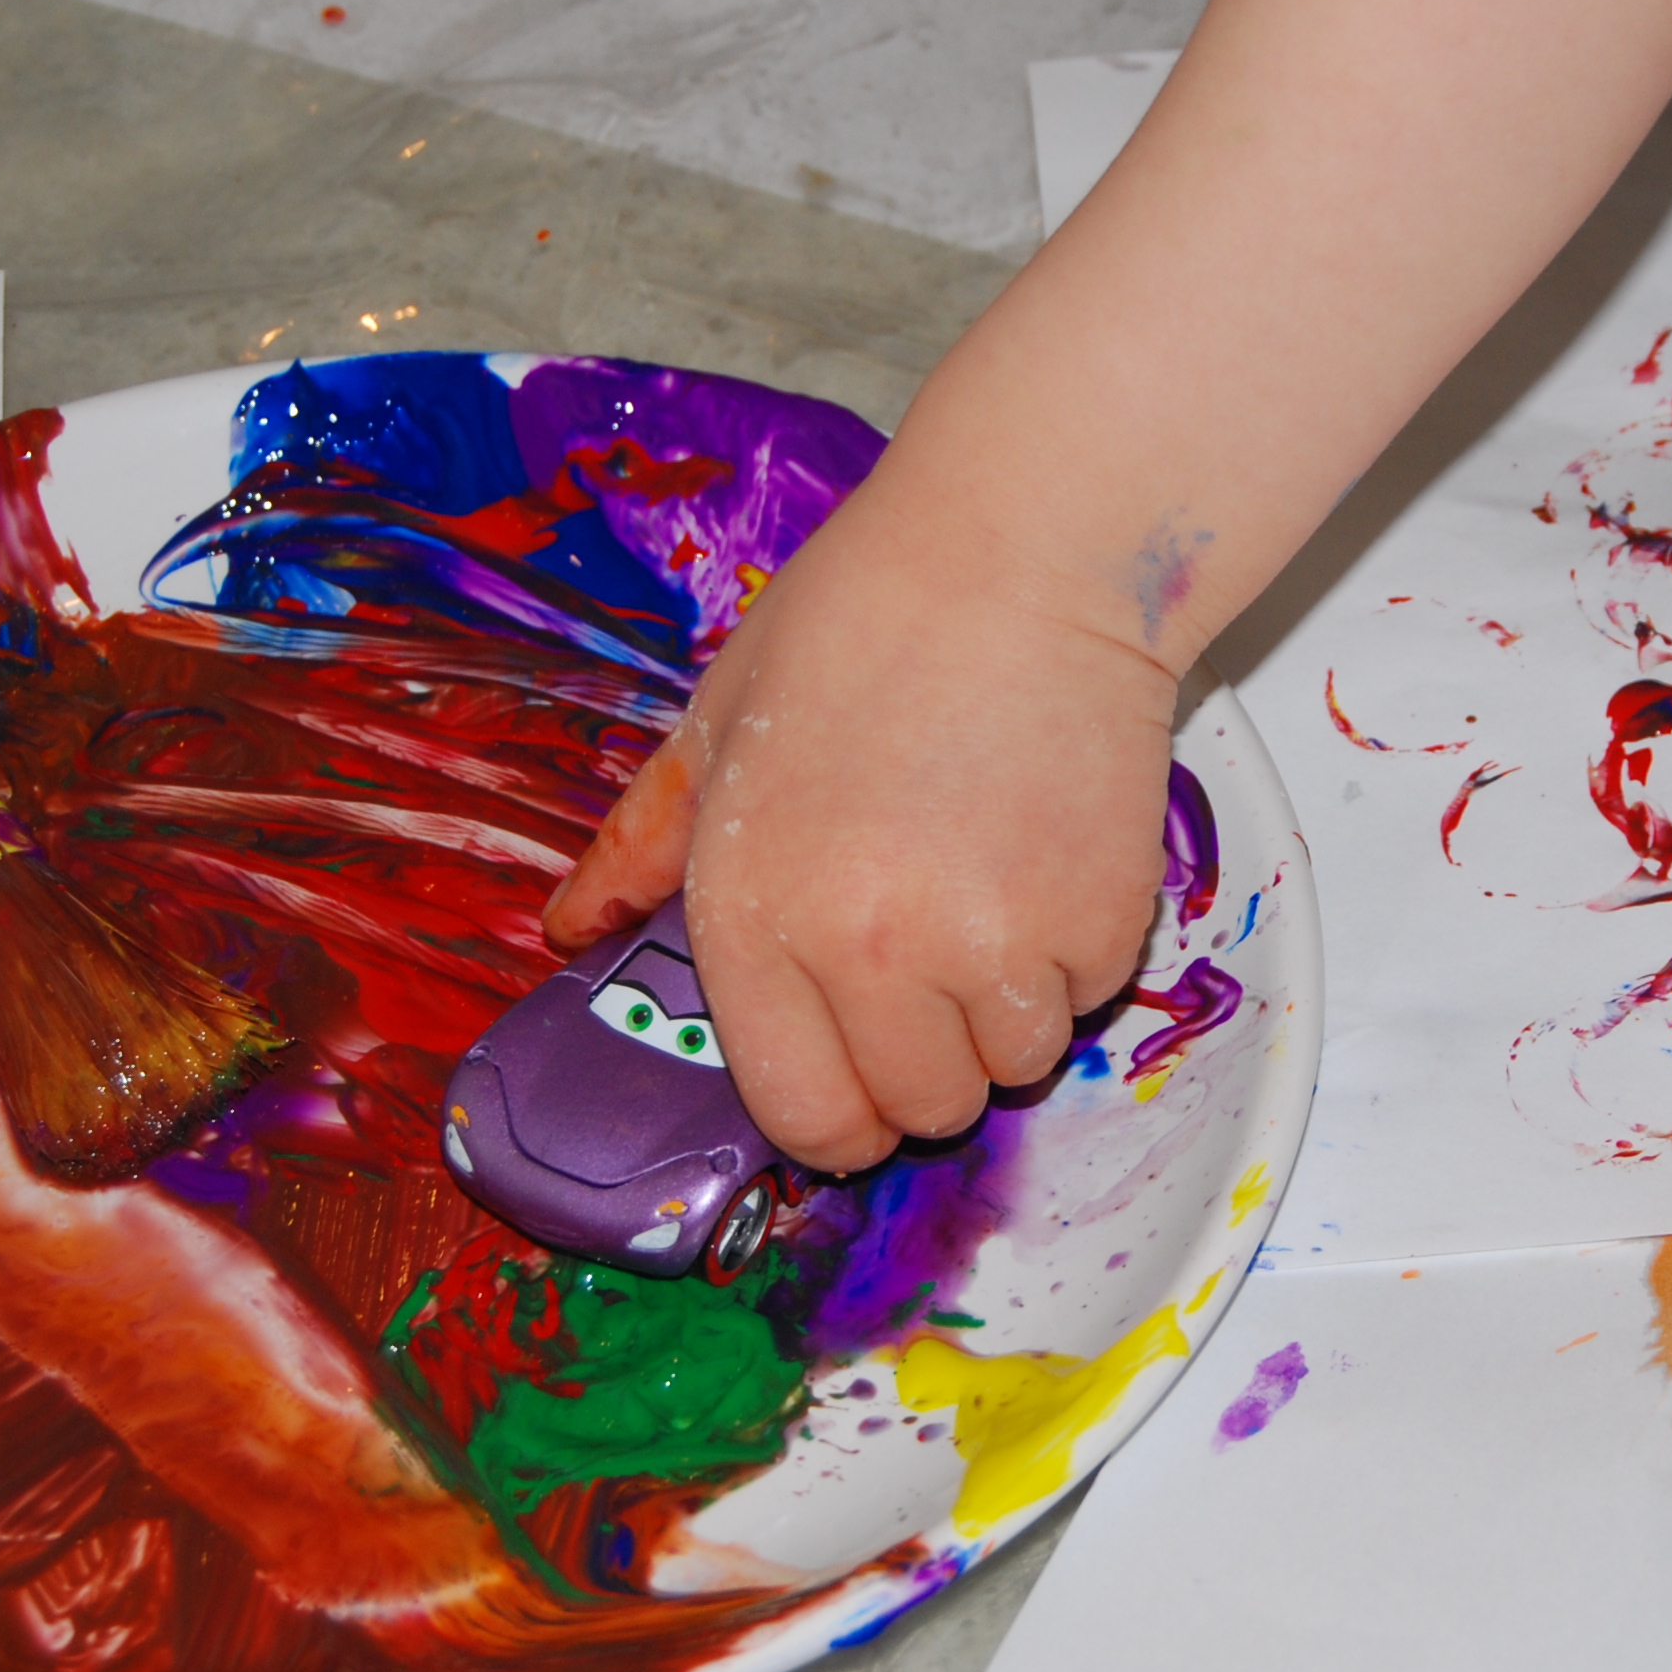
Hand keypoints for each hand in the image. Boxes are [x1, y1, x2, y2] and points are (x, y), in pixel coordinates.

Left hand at [543, 476, 1183, 1173]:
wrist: (1021, 554)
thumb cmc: (862, 625)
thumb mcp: (717, 727)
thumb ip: (642, 847)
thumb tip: (572, 930)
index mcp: (756, 916)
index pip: (802, 1115)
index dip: (834, 1117)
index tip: (854, 1083)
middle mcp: (869, 953)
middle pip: (918, 1112)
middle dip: (924, 1065)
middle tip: (929, 969)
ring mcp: (992, 945)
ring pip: (1011, 1067)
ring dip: (1004, 1014)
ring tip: (989, 897)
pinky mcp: (1099, 920)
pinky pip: (1085, 1000)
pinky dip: (1071, 956)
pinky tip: (1044, 857)